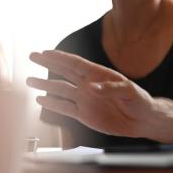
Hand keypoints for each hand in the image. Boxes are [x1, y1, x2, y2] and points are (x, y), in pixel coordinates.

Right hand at [27, 50, 155, 138]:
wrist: (143, 120)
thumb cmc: (140, 101)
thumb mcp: (129, 92)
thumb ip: (110, 89)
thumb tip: (90, 88)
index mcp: (100, 76)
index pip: (76, 64)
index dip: (60, 57)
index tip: (45, 52)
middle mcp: (89, 85)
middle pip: (64, 72)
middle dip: (48, 64)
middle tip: (32, 56)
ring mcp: (85, 99)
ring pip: (60, 90)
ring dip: (45, 85)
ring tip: (29, 80)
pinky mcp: (84, 114)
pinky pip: (64, 108)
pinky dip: (52, 104)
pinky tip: (40, 100)